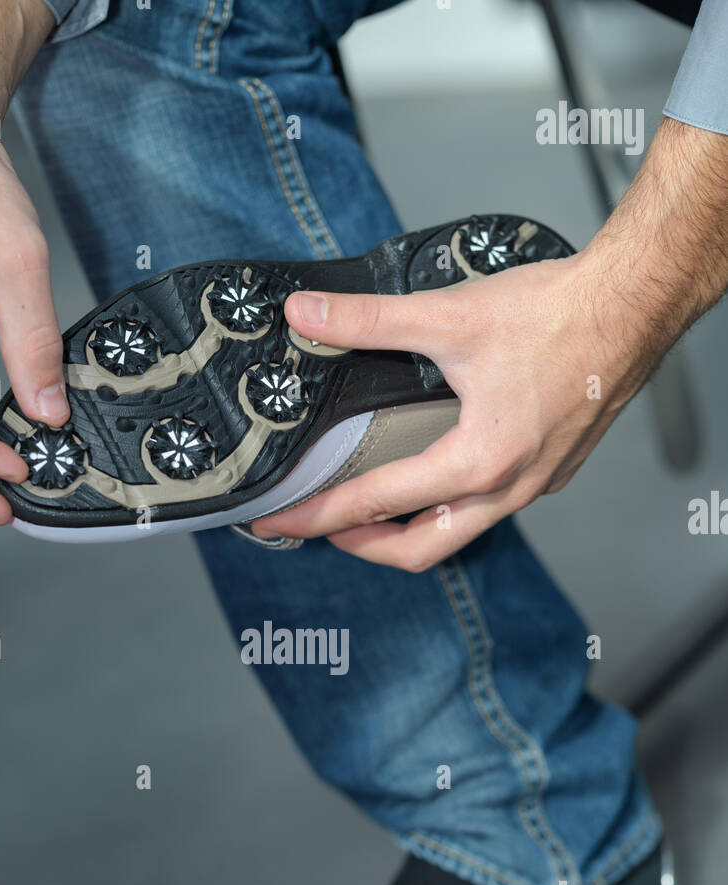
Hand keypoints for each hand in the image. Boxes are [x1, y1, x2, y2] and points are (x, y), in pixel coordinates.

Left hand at [252, 250, 653, 569]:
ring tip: (368, 513)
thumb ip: (368, 320)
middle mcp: (509, 487)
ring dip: (408, 532)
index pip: (376, 504)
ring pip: (459, 534)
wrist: (634, 306)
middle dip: (361, 547)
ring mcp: (535, 485)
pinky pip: (491, 509)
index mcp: (479, 461)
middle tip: (319, 528)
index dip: (317, 516)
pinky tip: (434, 477)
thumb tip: (307, 316)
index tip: (278, 522)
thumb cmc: (561, 315)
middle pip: (421, 550)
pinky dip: (450, 507)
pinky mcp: (551, 470)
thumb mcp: (448, 315)